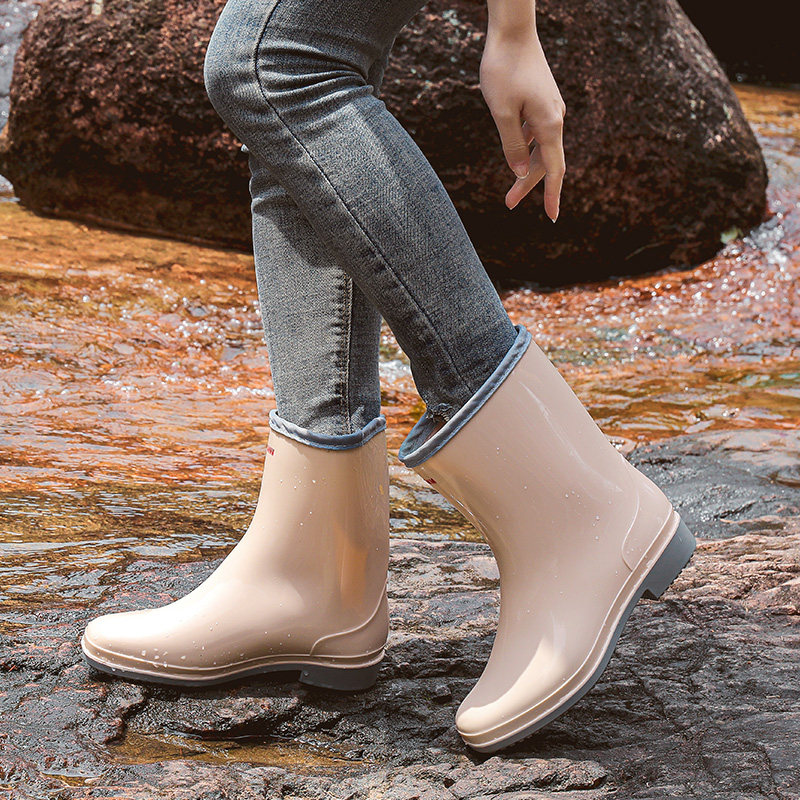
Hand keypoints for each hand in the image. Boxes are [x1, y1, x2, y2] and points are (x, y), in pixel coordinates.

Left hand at [479, 29, 565, 218]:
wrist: (513, 30)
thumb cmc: (503, 69)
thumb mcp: (501, 113)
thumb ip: (513, 146)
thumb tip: (521, 174)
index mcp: (549, 124)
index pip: (554, 169)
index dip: (552, 195)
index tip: (551, 218)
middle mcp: (555, 118)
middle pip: (545, 162)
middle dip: (528, 186)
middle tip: (508, 204)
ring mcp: (550, 109)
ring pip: (541, 149)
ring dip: (526, 170)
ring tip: (509, 192)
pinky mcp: (543, 101)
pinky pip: (538, 134)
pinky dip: (527, 149)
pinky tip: (516, 153)